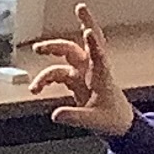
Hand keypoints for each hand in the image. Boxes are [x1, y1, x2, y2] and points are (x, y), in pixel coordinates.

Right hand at [27, 5, 135, 137]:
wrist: (119, 123)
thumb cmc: (113, 118)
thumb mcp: (95, 121)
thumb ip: (75, 117)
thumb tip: (56, 114)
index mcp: (102, 75)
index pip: (98, 55)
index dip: (93, 43)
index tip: (88, 30)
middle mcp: (91, 69)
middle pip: (74, 48)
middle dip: (57, 45)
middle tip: (39, 48)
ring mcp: (83, 73)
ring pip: (63, 59)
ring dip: (46, 70)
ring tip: (34, 82)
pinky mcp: (76, 80)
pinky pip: (58, 73)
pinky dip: (46, 79)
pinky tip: (37, 88)